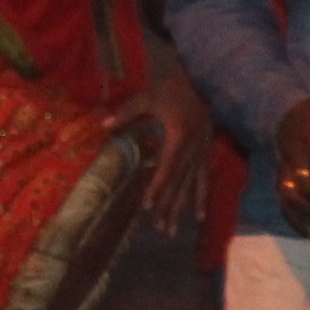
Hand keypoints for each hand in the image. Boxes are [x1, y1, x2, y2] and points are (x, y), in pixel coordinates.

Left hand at [112, 62, 210, 235]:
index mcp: (179, 135)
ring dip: (182, 209)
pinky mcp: (206, 152)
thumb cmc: (172, 87)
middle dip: (169, 207)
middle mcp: (192, 148)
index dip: (157, 187)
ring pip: (191, 185)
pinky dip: (201, 197)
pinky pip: (204, 179)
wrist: (201, 79)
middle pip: (179, 183)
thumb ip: (127, 112)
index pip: (167, 167)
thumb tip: (103, 125)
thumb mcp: (148, 97)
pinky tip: (200, 217)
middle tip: (160, 229)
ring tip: (173, 230)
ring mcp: (201, 151)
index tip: (147, 206)